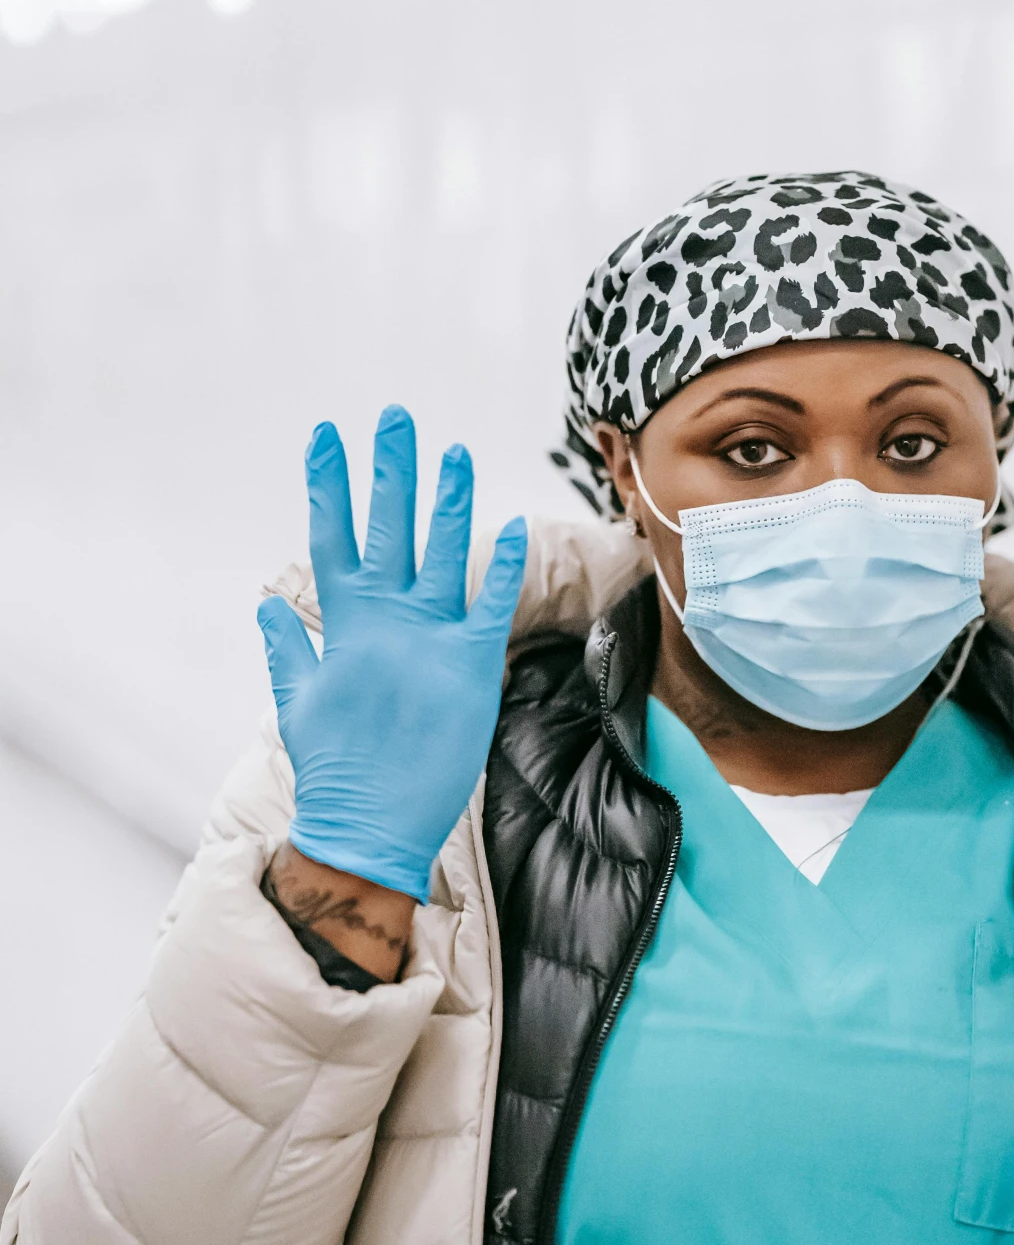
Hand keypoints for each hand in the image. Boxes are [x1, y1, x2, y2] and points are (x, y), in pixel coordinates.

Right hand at [257, 405, 527, 901]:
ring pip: (442, 552)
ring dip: (449, 498)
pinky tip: (517, 524)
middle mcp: (384, 622)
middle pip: (386, 528)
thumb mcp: (298, 700)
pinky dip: (503, 565)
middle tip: (396, 416)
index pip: (330, 537)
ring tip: (456, 450)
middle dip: (390, 469)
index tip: (326, 435)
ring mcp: (428, 641)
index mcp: (343, 625)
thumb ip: (287, 646)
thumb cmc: (335, 767)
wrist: (368, 828)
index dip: (329, 484)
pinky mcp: (471, 668)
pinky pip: (490, 605)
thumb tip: (266, 602)